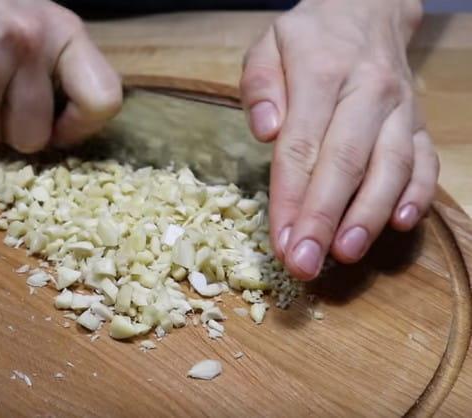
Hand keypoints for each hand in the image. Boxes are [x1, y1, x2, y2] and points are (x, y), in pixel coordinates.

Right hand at [0, 0, 121, 151]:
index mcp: (61, 30)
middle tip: (0, 104)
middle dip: (13, 132)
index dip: (80, 127)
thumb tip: (65, 126)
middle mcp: (26, 44)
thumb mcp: (38, 18)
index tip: (59, 126)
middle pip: (32, 138)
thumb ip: (59, 66)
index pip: (102, 100)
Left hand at [239, 0, 438, 279]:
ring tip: (346, 254)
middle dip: (324, 219)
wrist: (366, 10)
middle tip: (305, 263)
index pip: (302, 145)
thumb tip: (266, 131)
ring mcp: (400, 109)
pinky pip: (425, 161)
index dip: (290, 198)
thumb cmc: (308, 39)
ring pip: (390, 167)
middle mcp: (367, 93)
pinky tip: (399, 225)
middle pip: (345, 163)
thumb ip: (260, 86)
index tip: (280, 240)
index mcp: (321, 74)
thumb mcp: (267, 46)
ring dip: (368, 215)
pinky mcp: (419, 122)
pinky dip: (416, 194)